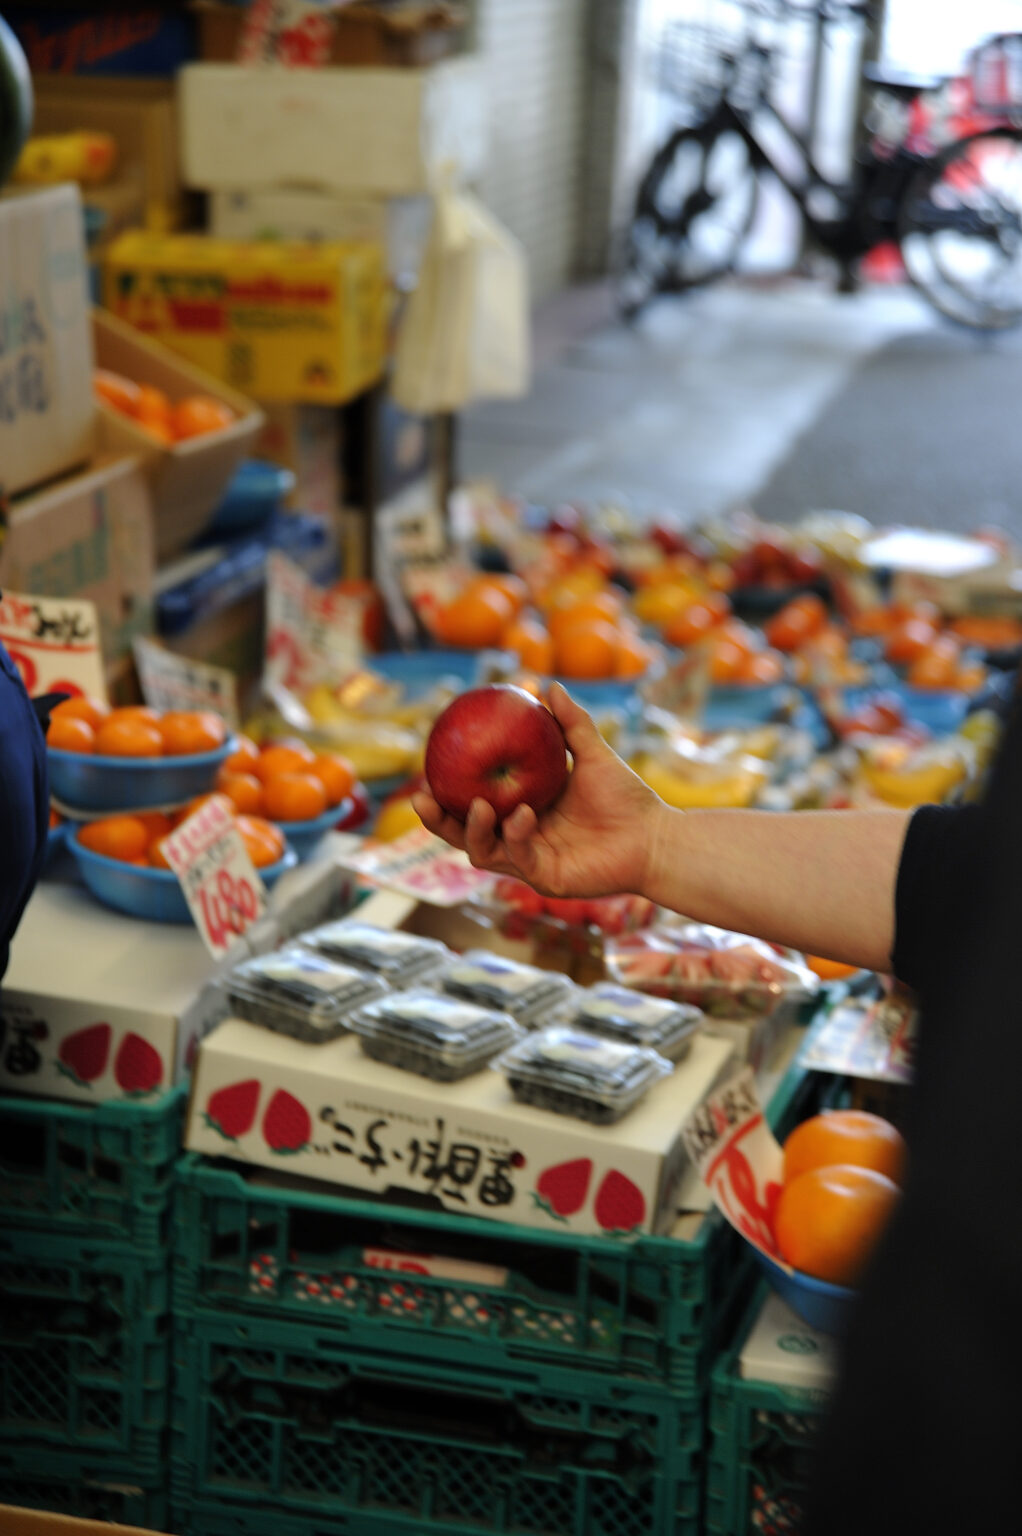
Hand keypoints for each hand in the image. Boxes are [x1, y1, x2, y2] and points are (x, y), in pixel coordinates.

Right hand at [413, 683, 669, 897]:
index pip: (472, 806)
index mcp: (521, 812)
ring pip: (482, 852)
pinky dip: (517, 834)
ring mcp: (530, 862)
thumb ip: (571, 724)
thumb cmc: (627, 799)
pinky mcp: (546, 879)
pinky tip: (524, 814)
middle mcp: (518, 839)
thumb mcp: (594, 754)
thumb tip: (548, 686)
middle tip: (422, 798)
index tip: (427, 769)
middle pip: (463, 834)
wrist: (654, 837)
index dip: (445, 793)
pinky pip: (519, 857)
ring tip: (482, 804)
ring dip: (475, 829)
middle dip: (438, 822)